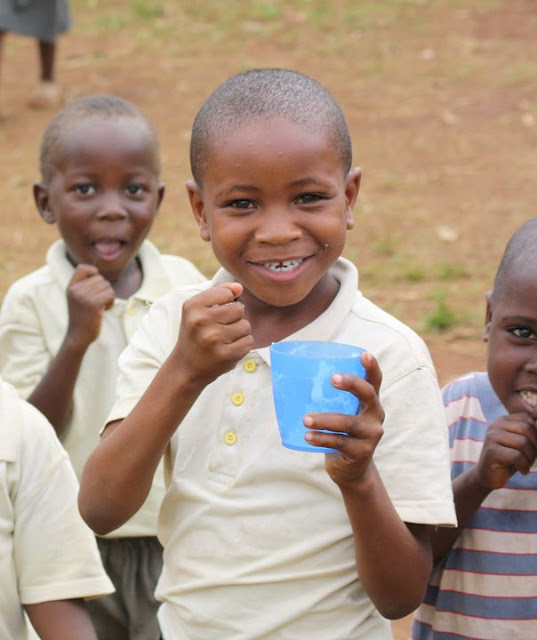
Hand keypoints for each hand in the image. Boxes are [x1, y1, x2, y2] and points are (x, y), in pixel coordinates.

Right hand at [66, 265, 114, 348]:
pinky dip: (111, 303)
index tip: (95, 284)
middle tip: (98, 302)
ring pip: (107, 286)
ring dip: (108, 297)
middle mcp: (76, 290)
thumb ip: (84, 286)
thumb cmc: (82, 317)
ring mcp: (84, 297)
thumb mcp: (77, 299)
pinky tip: (104, 310)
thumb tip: (97, 271)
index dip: (93, 271)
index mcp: (71, 287)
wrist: (78, 336)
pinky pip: (111, 294)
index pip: (82, 267)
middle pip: (100, 278)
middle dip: (104, 289)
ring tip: (100, 307)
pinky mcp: (94, 304)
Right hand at [172, 282, 253, 385]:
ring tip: (224, 339)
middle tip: (220, 328)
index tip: (216, 312)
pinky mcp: (225, 355)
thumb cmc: (195, 335)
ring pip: (246, 326)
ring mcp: (213, 339)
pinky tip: (229, 348)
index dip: (227, 302)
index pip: (226, 293)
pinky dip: (242, 345)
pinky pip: (248, 341)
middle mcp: (200, 321)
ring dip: (239, 332)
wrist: (186, 367)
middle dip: (234, 318)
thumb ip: (218, 292)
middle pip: (239, 309)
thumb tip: (239, 287)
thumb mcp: (197, 309)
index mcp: (192, 306)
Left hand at [304, 351, 384, 487]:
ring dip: (325, 419)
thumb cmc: (339, 433)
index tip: (363, 354)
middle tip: (331, 379)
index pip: (375, 380)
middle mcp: (375, 415)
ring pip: (349, 422)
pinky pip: (340, 442)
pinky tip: (308, 436)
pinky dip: (322, 439)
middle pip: (368, 394)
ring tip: (305, 419)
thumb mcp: (340, 413)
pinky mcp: (362, 452)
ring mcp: (371, 434)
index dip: (371, 366)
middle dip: (351, 384)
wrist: (351, 470)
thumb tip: (287, 378)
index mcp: (370, 401)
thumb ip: (328, 400)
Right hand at [474, 412, 536, 489]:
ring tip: (526, 465)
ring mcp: (491, 437)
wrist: (488, 476)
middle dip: (535, 446)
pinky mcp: (491, 451)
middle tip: (530, 458)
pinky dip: (524, 466)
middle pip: (527, 428)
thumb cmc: (509, 459)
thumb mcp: (521, 442)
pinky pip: (516, 456)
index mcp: (503, 420)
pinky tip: (522, 471)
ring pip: (523, 443)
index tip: (532, 448)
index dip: (536, 436)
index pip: (528, 419)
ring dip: (530, 458)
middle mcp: (495, 425)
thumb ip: (530, 429)